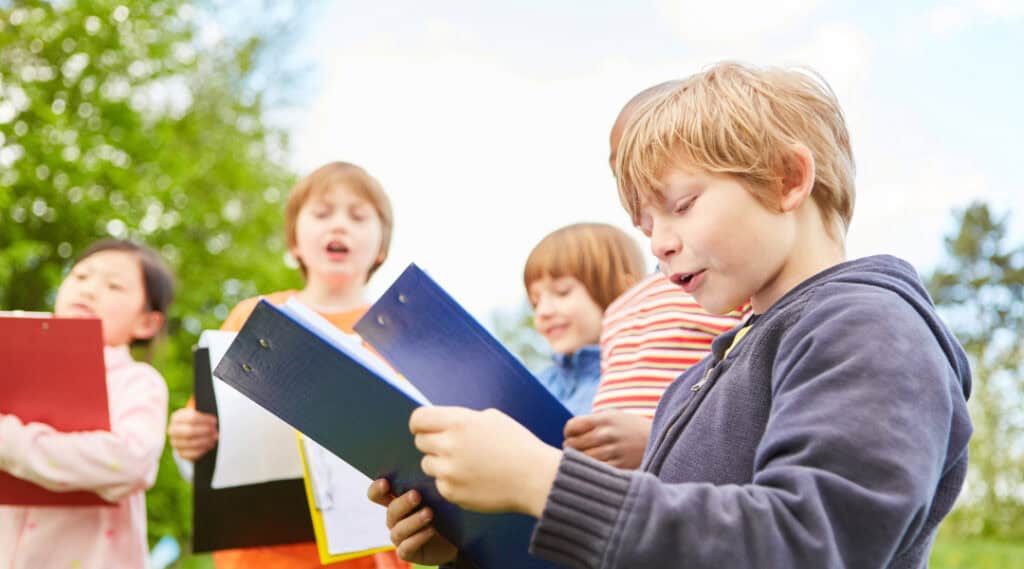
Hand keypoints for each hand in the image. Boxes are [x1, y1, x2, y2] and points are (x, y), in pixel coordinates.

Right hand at [167, 407, 217, 460]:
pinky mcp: (180, 453)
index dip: (204, 419)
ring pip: (190, 443)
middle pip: (189, 431)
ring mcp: (175, 442)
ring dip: (205, 440)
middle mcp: (172, 430)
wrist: (191, 434)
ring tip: (215, 438)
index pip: (191, 417)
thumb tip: (212, 405)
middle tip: (215, 430)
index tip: (215, 421)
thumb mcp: (199, 412)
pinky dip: (202, 450)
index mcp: (176, 417)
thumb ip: (203, 409)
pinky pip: (190, 454)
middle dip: (204, 431)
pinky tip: (210, 445)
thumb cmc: (198, 420)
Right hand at [367, 478, 457, 564]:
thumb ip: (427, 487)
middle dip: (403, 503)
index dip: (377, 489)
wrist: (452, 540)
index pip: (377, 494)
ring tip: (429, 513)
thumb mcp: (435, 497)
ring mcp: (399, 537)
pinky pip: (406, 547)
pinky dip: (417, 538)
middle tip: (417, 495)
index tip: (385, 482)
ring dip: (413, 521)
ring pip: (398, 529)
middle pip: (391, 510)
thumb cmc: (441, 513)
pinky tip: (430, 530)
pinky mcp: (407, 552)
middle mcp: (394, 519)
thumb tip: (428, 470)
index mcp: (395, 502)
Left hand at [411, 406, 561, 516]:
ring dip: (441, 463)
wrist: (535, 478)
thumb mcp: (492, 418)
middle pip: (420, 442)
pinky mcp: (452, 492)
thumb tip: (441, 423)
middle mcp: (449, 446)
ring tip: (466, 464)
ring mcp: (449, 472)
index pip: (418, 419)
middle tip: (452, 447)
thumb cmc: (517, 445)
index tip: (424, 427)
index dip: (419, 423)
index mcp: (459, 422)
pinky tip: (473, 479)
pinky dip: (451, 482)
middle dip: (433, 442)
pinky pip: (440, 484)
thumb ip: (462, 419)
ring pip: (428, 464)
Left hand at [563, 411, 651, 468]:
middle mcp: (607, 434)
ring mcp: (613, 452)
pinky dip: (591, 470)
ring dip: (579, 461)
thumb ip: (591, 423)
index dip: (568, 433)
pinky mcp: (620, 467)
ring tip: (585, 460)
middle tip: (577, 450)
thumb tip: (566, 435)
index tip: (572, 437)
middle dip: (571, 448)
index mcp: (604, 419)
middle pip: (572, 445)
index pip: (571, 427)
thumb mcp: (614, 416)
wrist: (662, 441)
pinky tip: (595, 468)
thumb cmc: (630, 429)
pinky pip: (595, 471)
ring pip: (581, 460)